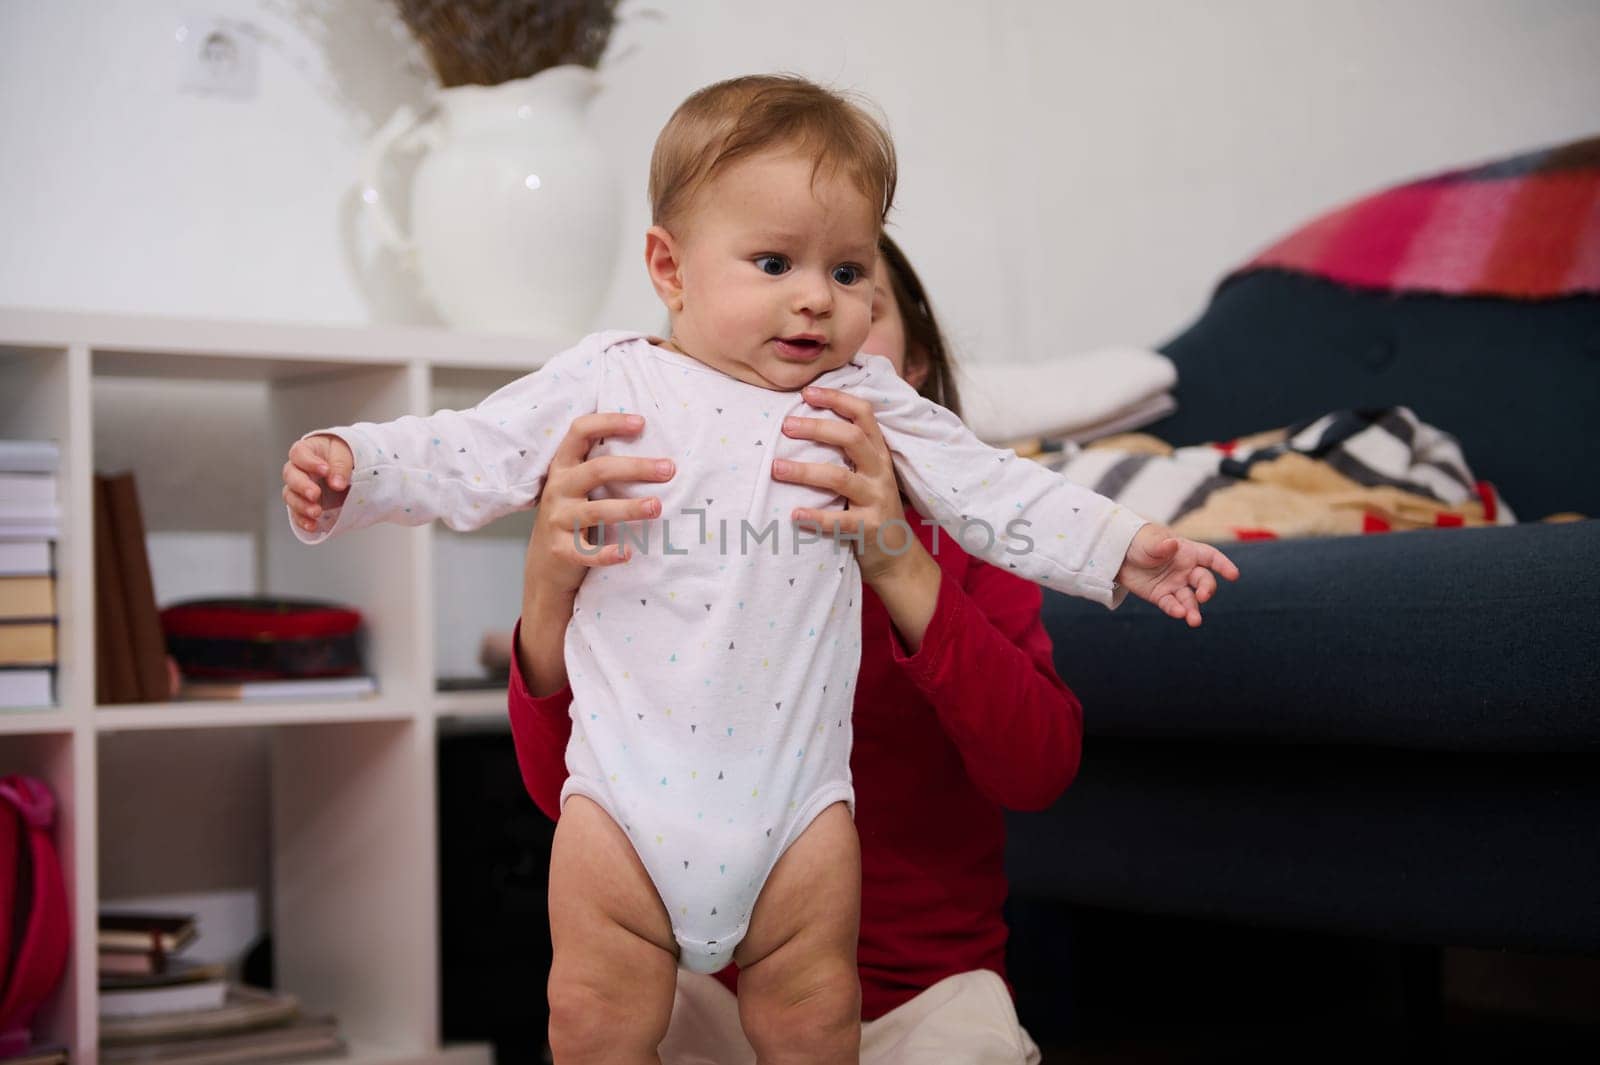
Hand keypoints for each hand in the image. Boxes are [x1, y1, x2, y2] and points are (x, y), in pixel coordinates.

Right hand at [282, 433, 353, 532]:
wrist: (347, 467)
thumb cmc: (341, 454)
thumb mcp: (344, 452)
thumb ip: (340, 465)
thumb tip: (336, 483)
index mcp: (306, 451)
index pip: (299, 454)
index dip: (309, 462)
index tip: (325, 470)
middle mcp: (297, 469)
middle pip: (290, 476)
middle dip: (302, 487)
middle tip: (316, 494)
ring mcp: (298, 488)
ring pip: (290, 496)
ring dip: (302, 506)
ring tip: (316, 512)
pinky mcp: (304, 503)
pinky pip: (297, 513)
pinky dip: (303, 521)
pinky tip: (312, 525)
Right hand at [517, 413, 674, 696]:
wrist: (545, 566)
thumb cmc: (573, 517)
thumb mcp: (578, 486)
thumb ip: (600, 466)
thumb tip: (654, 449)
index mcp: (564, 467)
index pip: (580, 432)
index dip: (609, 422)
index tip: (641, 422)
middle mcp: (558, 488)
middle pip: (598, 469)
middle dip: (636, 468)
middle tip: (670, 470)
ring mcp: (558, 519)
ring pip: (596, 510)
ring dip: (629, 507)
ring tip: (658, 506)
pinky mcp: (561, 550)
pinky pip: (586, 552)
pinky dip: (607, 553)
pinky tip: (629, 553)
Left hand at [772, 384, 927, 586]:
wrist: (896, 553)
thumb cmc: (870, 506)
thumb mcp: (866, 472)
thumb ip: (847, 450)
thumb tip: (804, 419)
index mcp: (878, 452)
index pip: (863, 414)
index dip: (837, 399)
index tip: (806, 392)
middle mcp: (880, 471)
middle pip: (852, 438)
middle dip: (817, 428)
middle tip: (786, 425)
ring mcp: (877, 499)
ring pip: (841, 478)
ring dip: (805, 471)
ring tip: (776, 468)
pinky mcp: (870, 527)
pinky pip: (840, 521)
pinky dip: (816, 518)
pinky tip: (795, 515)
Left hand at [1115, 523, 1239, 626]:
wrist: (1119, 555)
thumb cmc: (1140, 542)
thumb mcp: (1149, 541)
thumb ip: (1161, 545)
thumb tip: (1173, 544)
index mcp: (1188, 552)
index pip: (1210, 558)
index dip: (1223, 565)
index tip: (1233, 575)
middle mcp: (1186, 570)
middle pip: (1203, 581)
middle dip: (1207, 589)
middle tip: (1203, 596)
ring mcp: (1175, 585)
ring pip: (1189, 599)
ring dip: (1193, 610)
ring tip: (1194, 620)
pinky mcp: (1162, 596)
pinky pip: (1171, 605)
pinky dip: (1175, 610)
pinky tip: (1178, 614)